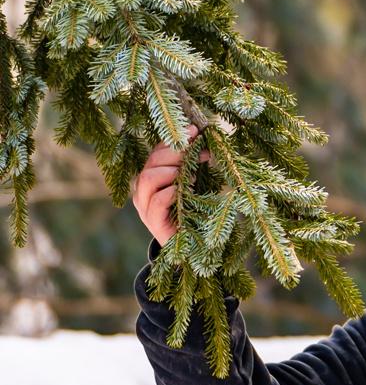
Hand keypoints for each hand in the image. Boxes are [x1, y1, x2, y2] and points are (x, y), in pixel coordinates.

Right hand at [131, 124, 210, 246]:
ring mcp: (145, 208)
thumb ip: (192, 167)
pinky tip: (184, 188)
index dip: (174, 140)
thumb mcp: (193, 187)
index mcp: (151, 180)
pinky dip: (170, 191)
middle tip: (196, 148)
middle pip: (151, 162)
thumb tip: (202, 143)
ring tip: (189, 173)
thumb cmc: (193, 216)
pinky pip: (156, 202)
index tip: (195, 131)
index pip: (155, 153)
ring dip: (170, 170)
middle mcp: (143, 192)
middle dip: (174, 152)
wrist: (191, 252)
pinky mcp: (154, 223)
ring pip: (148, 178)